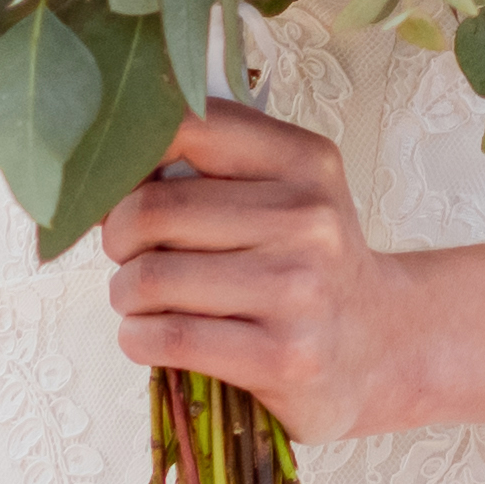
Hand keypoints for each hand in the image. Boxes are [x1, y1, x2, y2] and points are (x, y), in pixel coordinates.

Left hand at [98, 105, 455, 443]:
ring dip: (126, 294)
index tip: (122, 187)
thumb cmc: (304, 264)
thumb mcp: (284, 192)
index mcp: (304, 162)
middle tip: (131, 255)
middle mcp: (308, 219)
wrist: (378, 346)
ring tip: (146, 300)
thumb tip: (106, 171)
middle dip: (119, 239)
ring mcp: (298, 290)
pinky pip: (167, 338)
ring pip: (150, 278)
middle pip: (152, 210)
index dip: (130, 157)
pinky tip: (153, 336)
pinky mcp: (283, 356)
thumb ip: (208, 166)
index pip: (186, 127)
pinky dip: (138, 338)